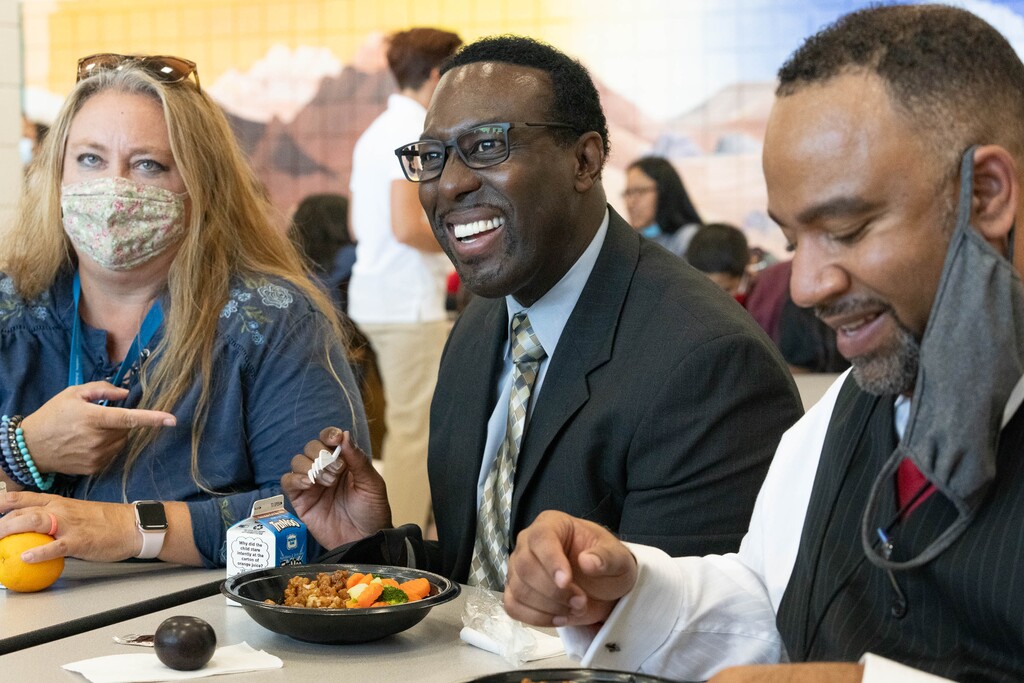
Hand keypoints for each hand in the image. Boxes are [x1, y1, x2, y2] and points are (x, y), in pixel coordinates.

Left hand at [0, 490, 138, 561]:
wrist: (133, 525)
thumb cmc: (107, 522)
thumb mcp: (78, 514)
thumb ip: (57, 521)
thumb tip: (37, 534)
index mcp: (59, 502)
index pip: (24, 498)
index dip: (2, 503)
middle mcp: (60, 509)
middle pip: (22, 511)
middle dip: (2, 523)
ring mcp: (69, 524)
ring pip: (33, 522)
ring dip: (10, 531)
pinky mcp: (79, 541)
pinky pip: (55, 546)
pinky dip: (38, 552)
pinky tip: (25, 558)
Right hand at [20, 382, 175, 475]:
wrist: (31, 447)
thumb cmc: (53, 415)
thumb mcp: (73, 394)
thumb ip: (102, 390)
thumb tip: (126, 394)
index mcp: (94, 418)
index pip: (129, 418)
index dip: (152, 419)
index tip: (172, 420)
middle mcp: (98, 439)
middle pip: (126, 429)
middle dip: (119, 421)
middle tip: (98, 418)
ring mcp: (96, 456)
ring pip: (121, 441)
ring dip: (114, 434)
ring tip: (90, 431)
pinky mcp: (94, 467)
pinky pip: (112, 453)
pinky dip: (107, 446)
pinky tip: (88, 443)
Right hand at [280, 428, 391, 548]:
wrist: (365, 540)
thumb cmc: (372, 512)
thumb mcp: (371, 484)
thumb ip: (358, 460)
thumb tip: (345, 435)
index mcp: (344, 461)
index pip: (330, 439)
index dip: (329, 434)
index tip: (335, 439)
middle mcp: (326, 469)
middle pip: (311, 447)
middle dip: (321, 454)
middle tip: (337, 471)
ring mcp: (312, 485)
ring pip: (298, 461)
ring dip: (311, 466)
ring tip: (328, 482)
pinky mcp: (301, 500)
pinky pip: (287, 482)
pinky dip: (295, 478)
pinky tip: (309, 485)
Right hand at [504, 510, 637, 627]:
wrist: (601, 586)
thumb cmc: (605, 564)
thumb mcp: (619, 559)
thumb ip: (607, 557)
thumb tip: (587, 561)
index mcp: (552, 524)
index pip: (541, 537)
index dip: (551, 560)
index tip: (566, 581)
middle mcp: (528, 542)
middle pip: (525, 566)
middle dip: (553, 591)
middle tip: (581, 601)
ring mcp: (519, 567)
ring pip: (519, 589)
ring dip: (548, 606)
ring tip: (575, 609)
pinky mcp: (516, 591)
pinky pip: (513, 606)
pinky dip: (536, 618)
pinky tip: (559, 618)